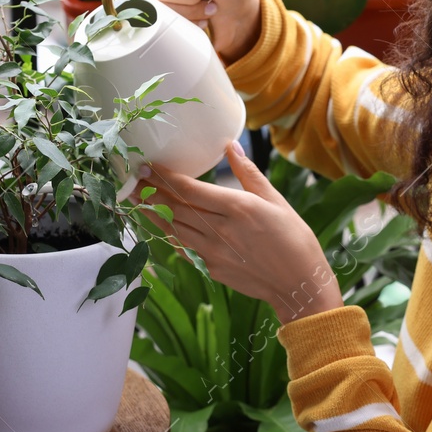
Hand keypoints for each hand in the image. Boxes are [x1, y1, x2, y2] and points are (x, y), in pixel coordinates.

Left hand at [138, 141, 342, 322]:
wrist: (298, 285)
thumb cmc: (294, 240)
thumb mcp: (275, 201)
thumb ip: (248, 173)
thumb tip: (230, 146)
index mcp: (238, 208)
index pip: (190, 189)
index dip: (164, 177)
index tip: (148, 166)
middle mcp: (220, 230)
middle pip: (175, 208)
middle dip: (151, 192)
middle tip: (133, 179)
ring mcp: (213, 252)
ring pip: (173, 228)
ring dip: (153, 212)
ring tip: (136, 198)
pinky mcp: (211, 268)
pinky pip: (184, 247)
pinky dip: (169, 234)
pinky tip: (159, 224)